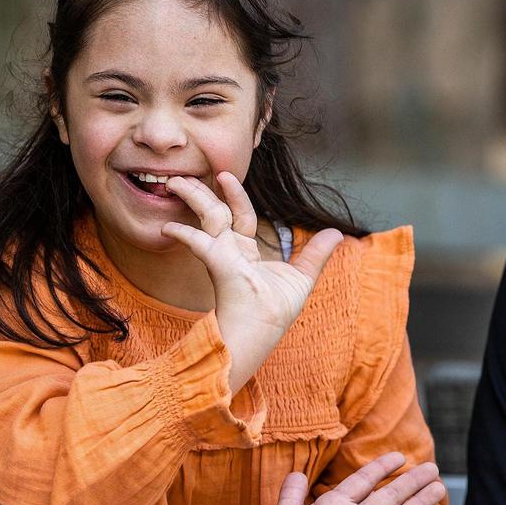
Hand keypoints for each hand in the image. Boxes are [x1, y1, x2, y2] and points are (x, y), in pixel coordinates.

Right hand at [161, 172, 341, 391]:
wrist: (265, 329)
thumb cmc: (276, 311)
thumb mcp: (302, 276)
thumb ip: (316, 254)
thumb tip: (337, 232)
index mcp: (246, 251)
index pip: (241, 214)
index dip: (235, 195)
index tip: (225, 176)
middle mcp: (231, 249)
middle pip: (215, 211)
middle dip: (201, 192)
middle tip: (185, 175)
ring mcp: (223, 255)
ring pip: (207, 216)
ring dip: (192, 197)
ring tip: (175, 182)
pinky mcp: (220, 262)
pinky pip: (198, 242)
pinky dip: (182, 233)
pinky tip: (168, 228)